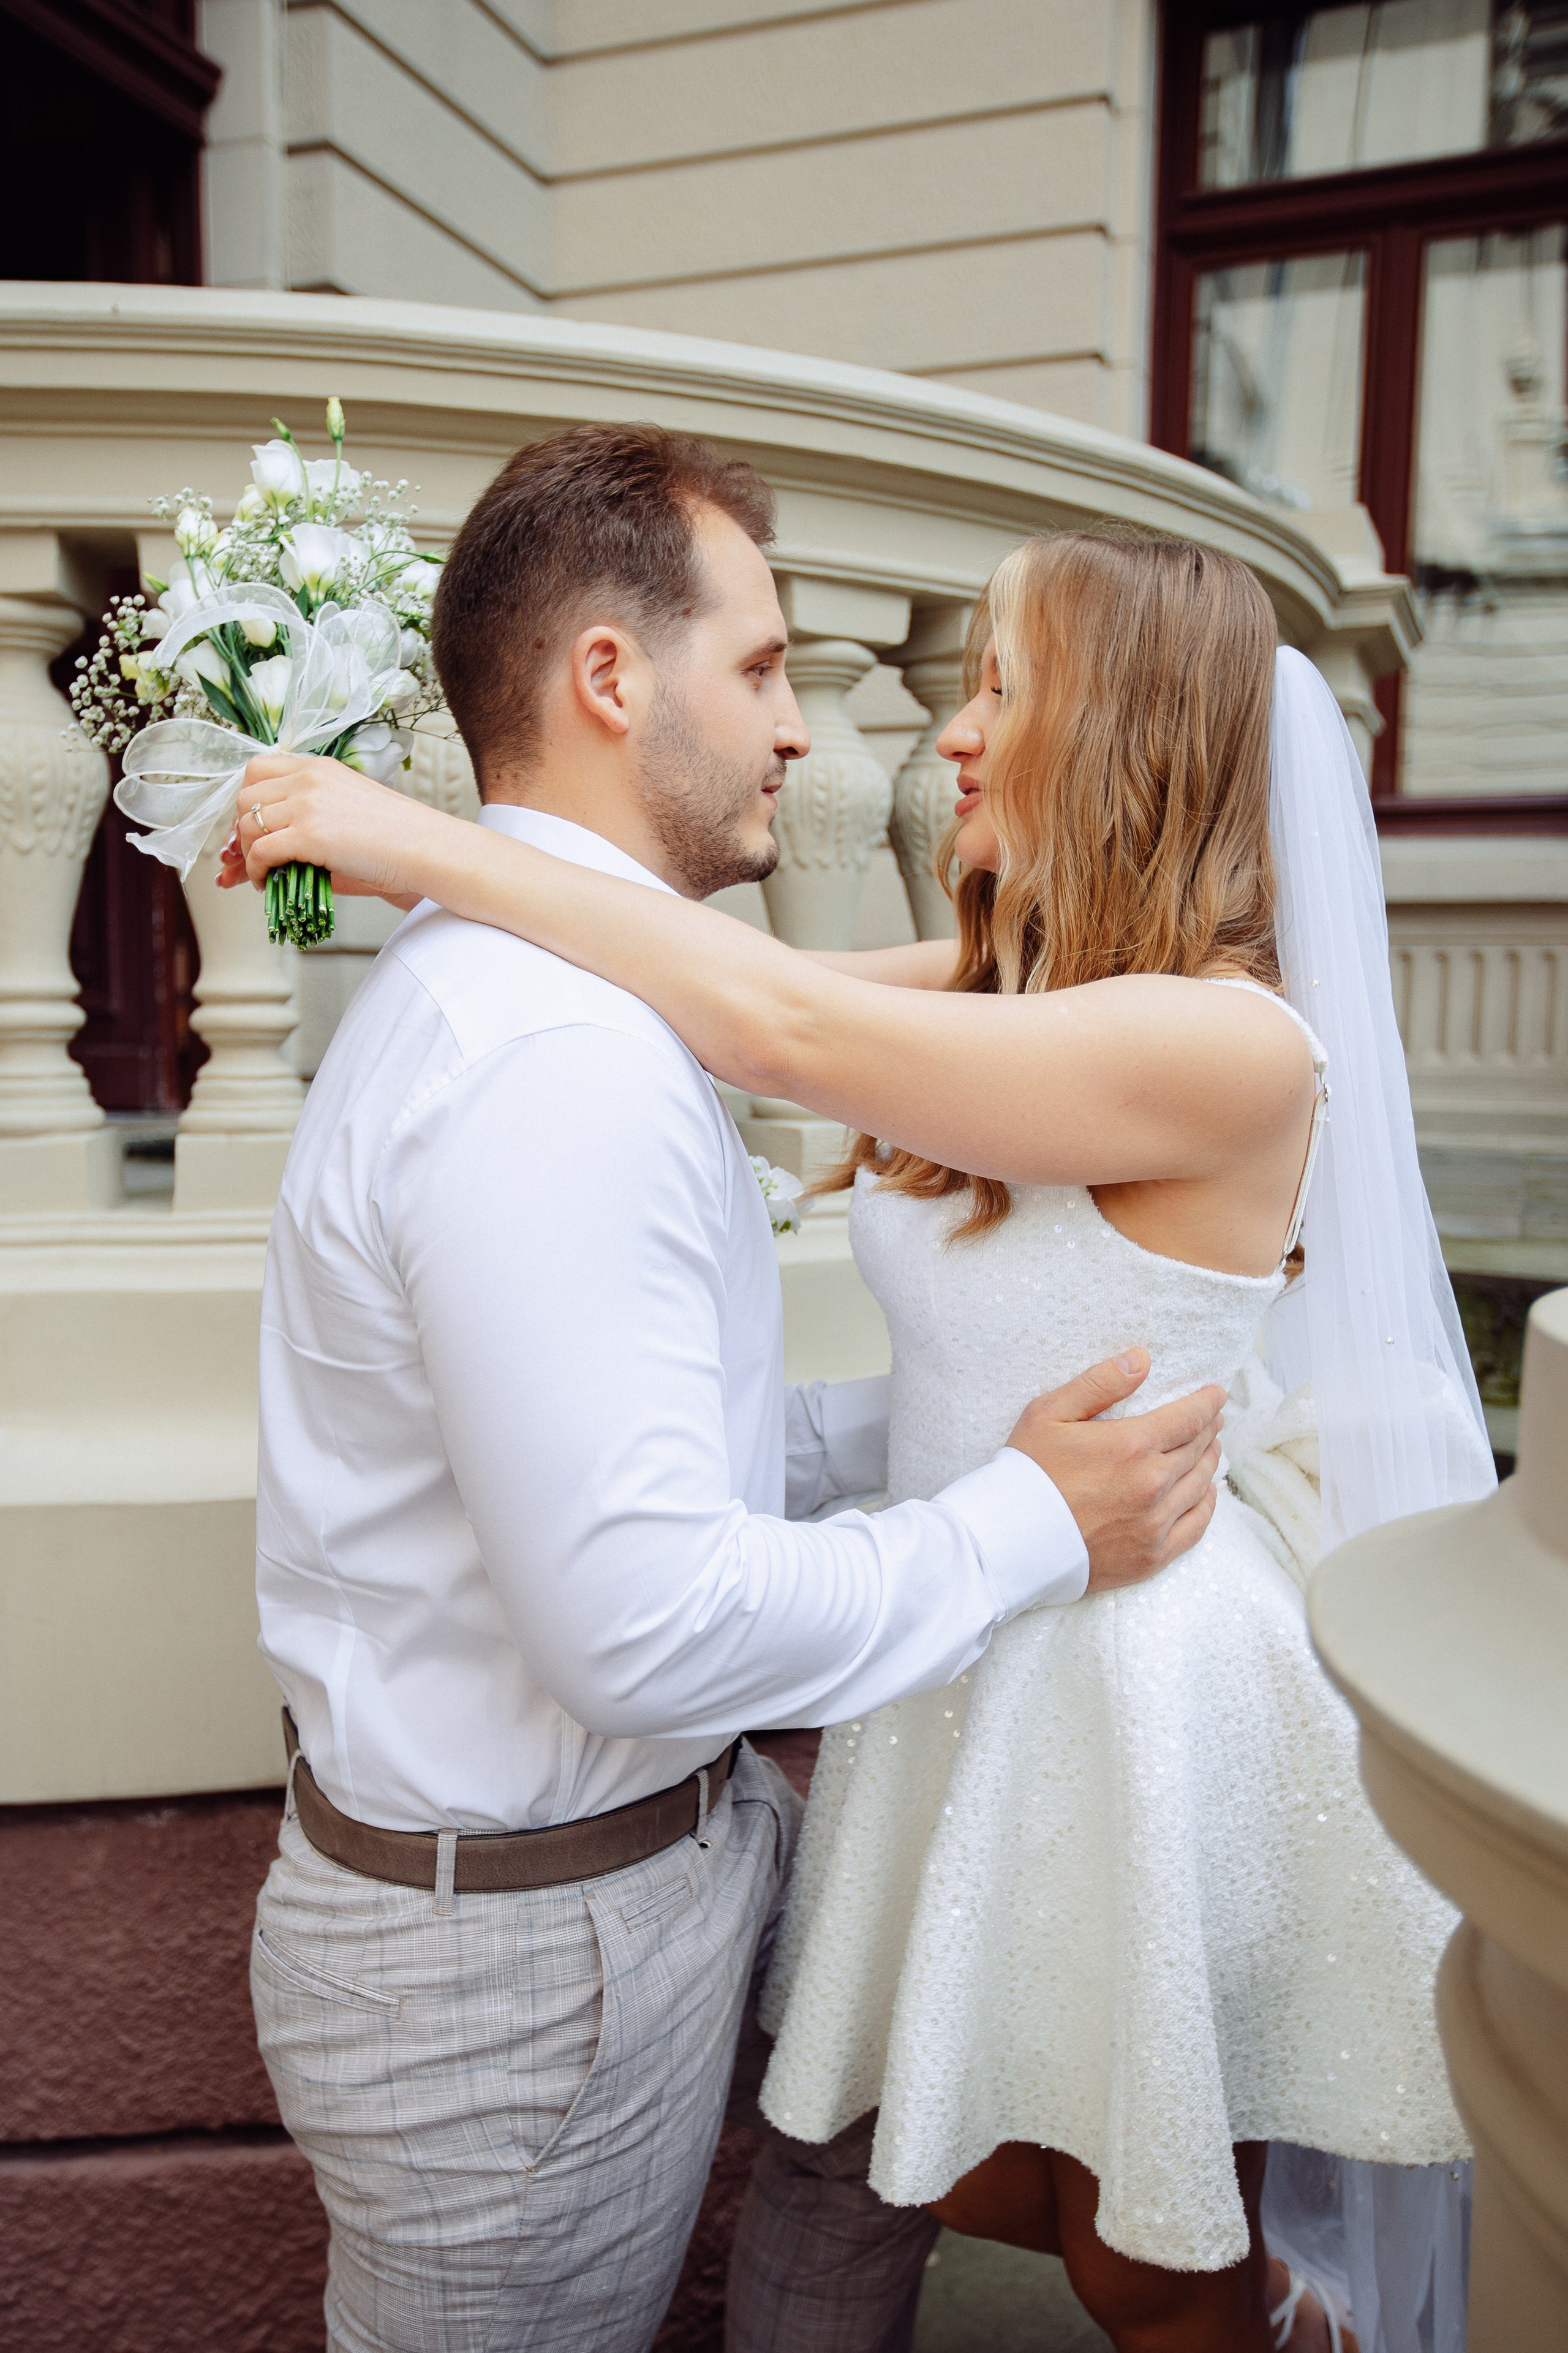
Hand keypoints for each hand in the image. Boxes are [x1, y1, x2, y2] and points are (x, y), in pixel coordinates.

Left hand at [219, 753, 433, 907]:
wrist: (424, 847)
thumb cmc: (396, 836)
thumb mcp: (347, 809)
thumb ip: (311, 814)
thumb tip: (275, 840)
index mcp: (319, 768)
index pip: (258, 770)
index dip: (248, 801)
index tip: (252, 827)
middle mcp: (308, 779)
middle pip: (245, 797)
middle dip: (241, 830)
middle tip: (250, 855)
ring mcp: (307, 804)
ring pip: (249, 826)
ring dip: (247, 855)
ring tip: (262, 874)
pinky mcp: (308, 834)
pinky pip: (261, 852)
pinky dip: (256, 871)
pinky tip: (267, 884)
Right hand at [1004, 1349, 1224, 1592]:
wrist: (1008, 1542)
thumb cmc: (1025, 1472)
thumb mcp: (1050, 1413)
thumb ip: (1099, 1383)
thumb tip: (1142, 1359)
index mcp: (1132, 1446)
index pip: (1189, 1418)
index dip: (1207, 1403)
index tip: (1216, 1394)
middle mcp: (1153, 1485)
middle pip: (1198, 1449)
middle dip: (1208, 1428)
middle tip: (1212, 1418)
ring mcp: (1155, 1524)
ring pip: (1201, 1485)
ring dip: (1209, 1462)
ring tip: (1209, 1448)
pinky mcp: (1152, 1557)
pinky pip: (1196, 1527)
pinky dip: (1207, 1505)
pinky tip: (1206, 1493)